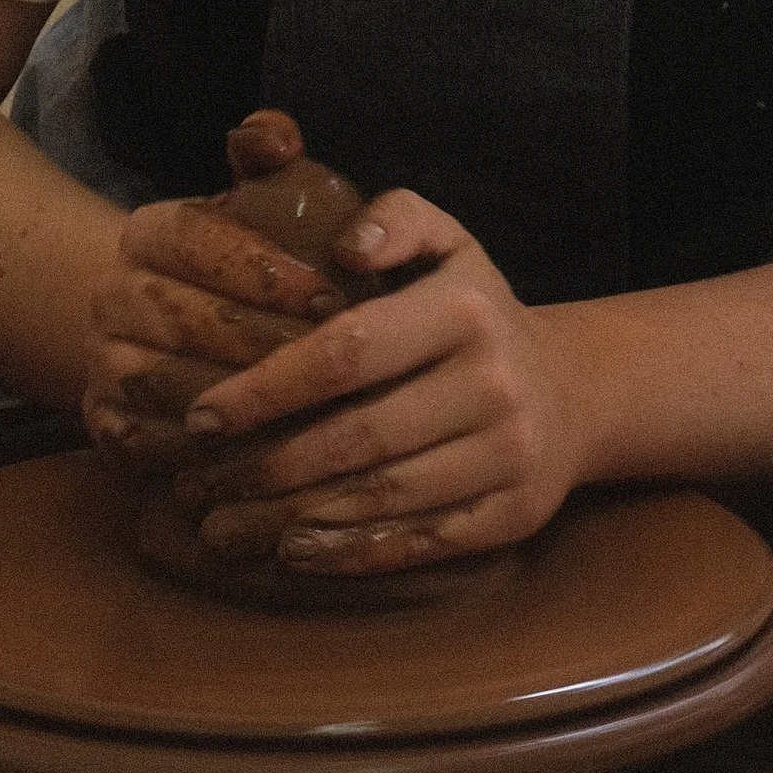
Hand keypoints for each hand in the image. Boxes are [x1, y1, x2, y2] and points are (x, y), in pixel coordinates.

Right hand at [82, 118, 346, 471]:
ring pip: (174, 386)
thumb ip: (270, 156)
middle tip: (339, 365)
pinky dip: (215, 455)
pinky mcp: (105, 426)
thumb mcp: (257, 201)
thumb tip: (273, 136)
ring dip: (248, 404)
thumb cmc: (242, 263)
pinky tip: (277, 454)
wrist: (164, 328)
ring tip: (318, 414)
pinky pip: (157, 446)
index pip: (196, 239)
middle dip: (269, 342)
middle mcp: (111, 295)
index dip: (264, 269)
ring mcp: (101, 363)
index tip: (332, 296)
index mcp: (146, 232)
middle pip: (187, 318)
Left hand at [164, 192, 586, 576]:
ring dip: (293, 517)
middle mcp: (493, 384)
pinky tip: (294, 550)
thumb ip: (395, 219)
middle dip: (267, 465)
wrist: (574, 390)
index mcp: (464, 311)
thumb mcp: (448, 243)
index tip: (201, 416)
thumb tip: (346, 245)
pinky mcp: (515, 514)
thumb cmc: (474, 312)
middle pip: (358, 437)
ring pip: (383, 498)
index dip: (266, 388)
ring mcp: (509, 455)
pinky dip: (352, 553)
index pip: (347, 353)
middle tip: (198, 484)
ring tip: (224, 523)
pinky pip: (422, 542)